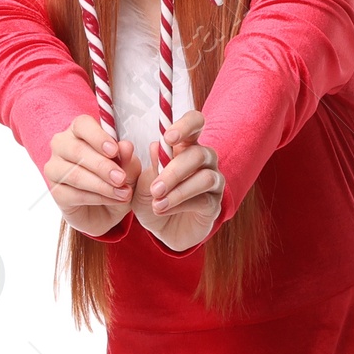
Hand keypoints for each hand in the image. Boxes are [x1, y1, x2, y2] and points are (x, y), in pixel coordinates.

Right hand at [44, 114, 136, 234]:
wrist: (105, 210)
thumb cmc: (114, 180)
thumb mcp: (128, 170)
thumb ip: (127, 159)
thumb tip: (126, 147)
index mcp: (80, 131)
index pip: (82, 124)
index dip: (98, 137)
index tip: (114, 150)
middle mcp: (62, 145)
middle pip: (77, 150)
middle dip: (102, 166)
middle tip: (121, 178)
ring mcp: (55, 168)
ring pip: (75, 174)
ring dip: (101, 185)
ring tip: (123, 193)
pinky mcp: (55, 191)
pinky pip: (74, 194)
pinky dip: (97, 198)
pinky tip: (112, 200)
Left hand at [145, 110, 224, 250]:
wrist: (160, 230)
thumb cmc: (152, 199)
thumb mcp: (139, 183)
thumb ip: (146, 166)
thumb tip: (155, 147)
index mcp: (185, 146)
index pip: (195, 123)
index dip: (186, 125)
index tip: (168, 137)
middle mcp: (204, 160)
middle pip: (198, 153)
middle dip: (174, 171)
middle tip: (155, 188)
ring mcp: (213, 182)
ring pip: (205, 178)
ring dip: (178, 191)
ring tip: (157, 203)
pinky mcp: (214, 204)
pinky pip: (203, 200)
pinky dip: (180, 205)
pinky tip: (163, 210)